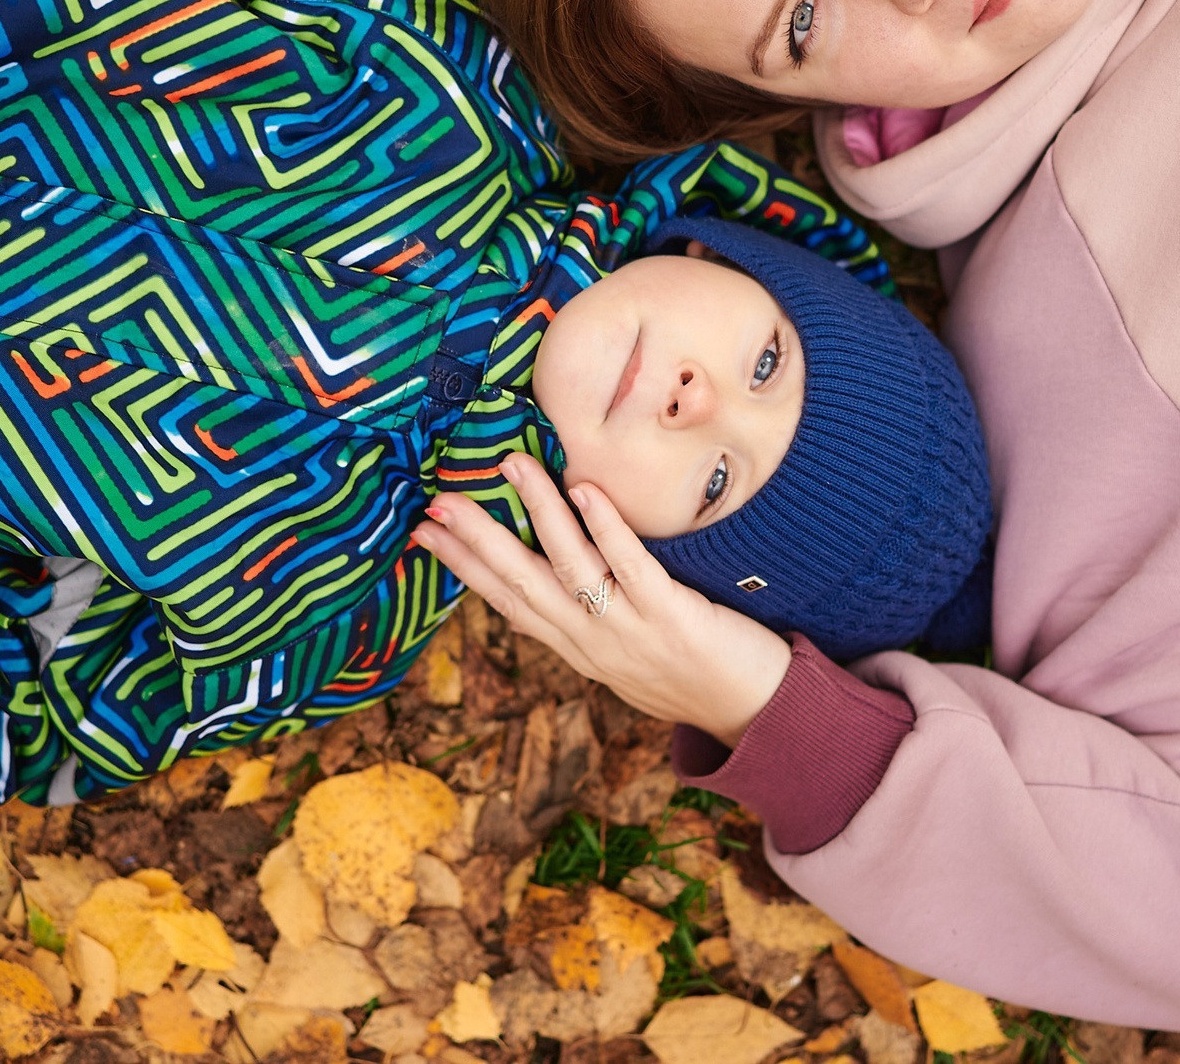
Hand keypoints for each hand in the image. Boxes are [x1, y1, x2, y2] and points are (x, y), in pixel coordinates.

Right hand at [414, 454, 793, 745]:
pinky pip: (630, 567)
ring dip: (538, 512)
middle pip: (522, 584)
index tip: (425, 532)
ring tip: (512, 464)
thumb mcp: (622, 660)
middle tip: (438, 500)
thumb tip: (540, 599)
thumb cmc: (691, 676)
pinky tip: (586, 490)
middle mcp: (592, 642)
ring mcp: (628, 631)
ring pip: (569, 566)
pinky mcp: (670, 617)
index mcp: (576, 648)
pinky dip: (605, 527)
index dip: (463, 566)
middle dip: (477, 540)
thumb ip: (583, 627)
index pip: (508, 601)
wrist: (754, 714)